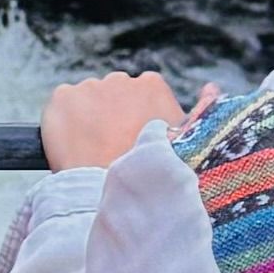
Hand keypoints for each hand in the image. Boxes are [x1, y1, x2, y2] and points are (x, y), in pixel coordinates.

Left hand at [42, 70, 217, 171]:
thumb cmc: (153, 173)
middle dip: (112, 115)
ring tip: (91, 152)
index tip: (132, 140)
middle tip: (112, 149)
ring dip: (88, 119)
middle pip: (113, 96)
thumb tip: (212, 88)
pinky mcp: (62, 98)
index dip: (136, 119)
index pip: (140, 95)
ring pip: (87, 101)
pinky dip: (63, 121)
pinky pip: (61, 105)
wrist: (110, 192)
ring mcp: (89, 87)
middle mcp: (121, 80)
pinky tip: (72, 145)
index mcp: (151, 85)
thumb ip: (199, 111)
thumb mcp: (186, 142)